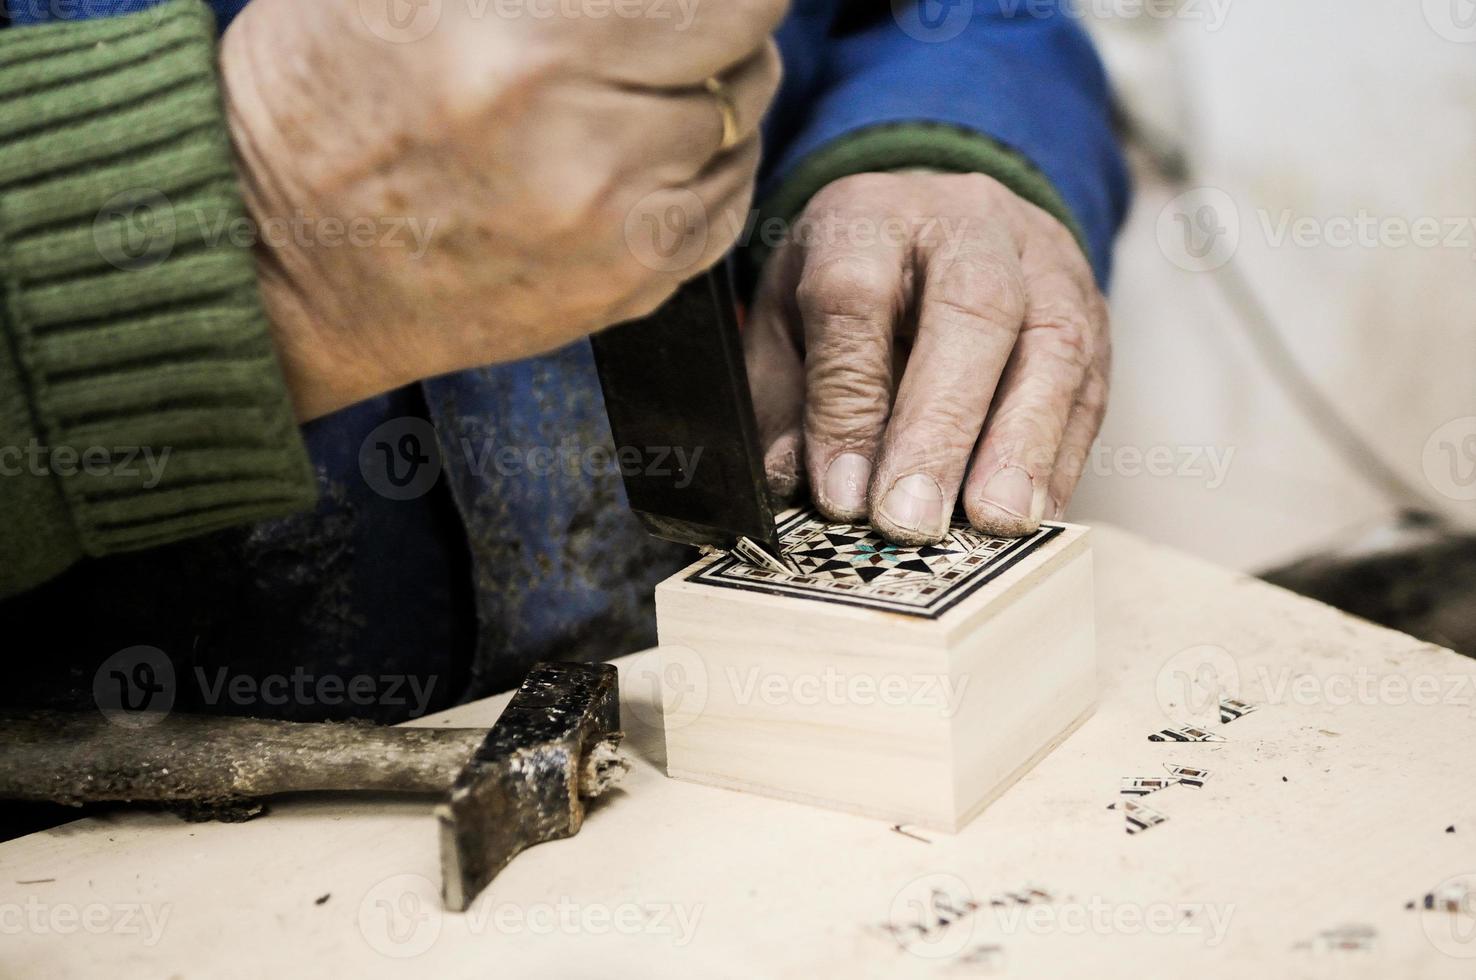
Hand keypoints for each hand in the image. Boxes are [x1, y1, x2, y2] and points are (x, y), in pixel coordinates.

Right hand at [221, 0, 785, 419]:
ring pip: (740, 124)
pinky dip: (704, 166)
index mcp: (523, 43)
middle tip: (661, 20)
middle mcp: (580, 143)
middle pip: (742, 44)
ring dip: (706, 91)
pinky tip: (642, 152)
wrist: (275, 265)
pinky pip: (727, 204)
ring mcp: (613, 230)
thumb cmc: (319, 101)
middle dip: (716, 17)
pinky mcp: (626, 289)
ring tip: (629, 88)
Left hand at [745, 172, 1109, 542]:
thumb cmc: (849, 279)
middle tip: (915, 517)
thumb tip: (805, 484)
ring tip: (994, 521)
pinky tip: (1034, 513)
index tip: (842, 493)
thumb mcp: (785, 318)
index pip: (856, 298)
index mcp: (867, 216)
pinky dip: (1061, 456)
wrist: (937, 218)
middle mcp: (967, 224)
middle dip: (943, 426)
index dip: (849, 403)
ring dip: (1023, 445)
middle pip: (971, 311)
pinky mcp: (1091, 312)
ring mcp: (1043, 263)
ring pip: (1050, 344)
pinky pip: (1089, 384)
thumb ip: (787, 399)